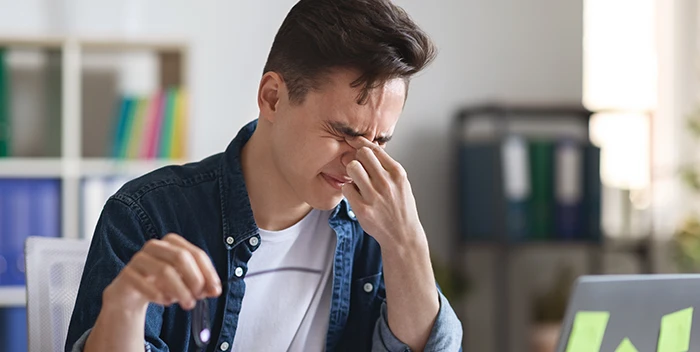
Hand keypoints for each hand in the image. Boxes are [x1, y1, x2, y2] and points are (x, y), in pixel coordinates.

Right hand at [103, 233, 221, 312]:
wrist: (129, 293)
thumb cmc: (161, 283)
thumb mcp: (184, 283)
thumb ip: (201, 285)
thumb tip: (215, 290)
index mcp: (172, 242)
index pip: (196, 253)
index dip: (208, 272)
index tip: (216, 290)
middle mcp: (155, 246)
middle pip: (180, 257)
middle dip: (194, 279)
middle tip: (198, 298)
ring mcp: (139, 258)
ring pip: (164, 271)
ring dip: (180, 291)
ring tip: (187, 304)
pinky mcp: (127, 274)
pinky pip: (146, 284)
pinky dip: (159, 295)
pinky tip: (166, 302)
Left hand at [342, 137, 425, 247]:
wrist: (403, 235)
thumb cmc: (401, 208)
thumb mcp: (401, 183)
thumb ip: (386, 167)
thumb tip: (365, 149)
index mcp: (397, 173)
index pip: (375, 149)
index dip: (362, 144)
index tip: (355, 142)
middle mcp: (386, 182)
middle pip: (362, 154)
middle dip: (357, 158)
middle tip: (358, 167)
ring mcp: (374, 195)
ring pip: (352, 168)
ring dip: (351, 172)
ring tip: (357, 181)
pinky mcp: (363, 209)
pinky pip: (346, 188)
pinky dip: (349, 190)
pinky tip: (356, 195)